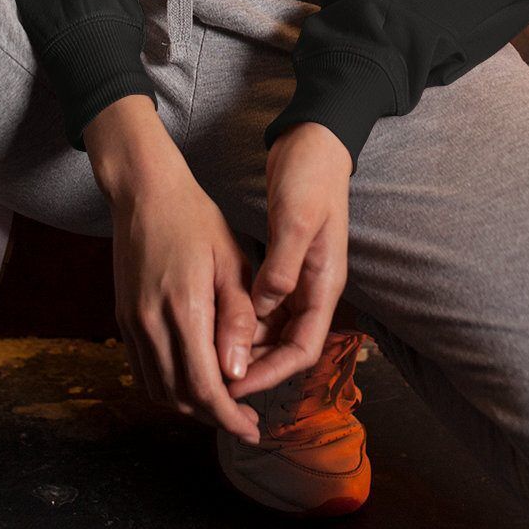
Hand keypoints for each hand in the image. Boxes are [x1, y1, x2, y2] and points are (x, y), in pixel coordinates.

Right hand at [105, 151, 264, 446]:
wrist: (145, 194)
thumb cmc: (197, 221)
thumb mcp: (232, 263)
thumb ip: (237, 319)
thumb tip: (237, 373)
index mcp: (184, 310)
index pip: (205, 387)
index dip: (229, 416)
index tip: (252, 428)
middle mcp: (150, 324)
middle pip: (179, 397)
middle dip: (213, 417)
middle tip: (243, 419)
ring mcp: (131, 324)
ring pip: (157, 390)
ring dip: (189, 406)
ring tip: (221, 403)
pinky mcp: (122, 319)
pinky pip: (142, 371)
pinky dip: (167, 387)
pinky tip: (191, 380)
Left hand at [225, 121, 352, 400]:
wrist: (313, 142)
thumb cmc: (310, 177)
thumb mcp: (297, 220)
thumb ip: (282, 267)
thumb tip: (262, 310)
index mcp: (325, 285)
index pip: (302, 350)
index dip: (270, 374)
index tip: (235, 385)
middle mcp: (313, 289)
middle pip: (284, 347)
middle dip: (252, 367)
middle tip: (210, 379)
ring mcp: (297, 278)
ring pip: (270, 330)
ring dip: (242, 346)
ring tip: (204, 356)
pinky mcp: (281, 265)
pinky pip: (261, 306)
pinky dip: (239, 318)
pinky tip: (210, 321)